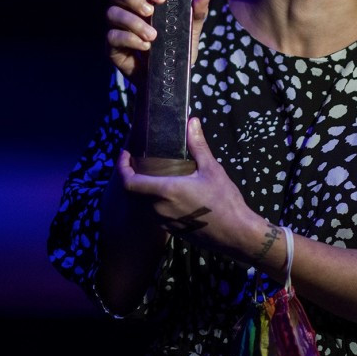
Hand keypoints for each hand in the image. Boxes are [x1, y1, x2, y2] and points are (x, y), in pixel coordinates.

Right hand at [105, 0, 209, 84]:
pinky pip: (112, 36)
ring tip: (152, 36)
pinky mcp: (112, 47)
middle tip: (150, 12)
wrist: (169, 79)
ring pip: (112, 13)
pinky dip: (129, 39)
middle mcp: (127, 10)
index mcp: (145, 0)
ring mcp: (117, 28)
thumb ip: (196, 14)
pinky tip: (145, 47)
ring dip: (133, 22)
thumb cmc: (177, 49)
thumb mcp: (191, 32)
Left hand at [117, 117, 265, 264]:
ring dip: (142, 189)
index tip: (125, 155)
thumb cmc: (224, 200)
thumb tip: (192, 122)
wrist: (235, 234)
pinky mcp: (170, 229)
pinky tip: (165, 192)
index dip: (121, 168)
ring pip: (141, 203)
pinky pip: (152, 213)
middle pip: (132, 192)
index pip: (128, 182)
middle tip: (138, 160)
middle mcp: (158, 208)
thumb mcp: (211, 169)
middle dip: (131, 175)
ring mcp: (162, 221)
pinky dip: (151, 200)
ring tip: (151, 173)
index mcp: (165, 191)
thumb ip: (197, 145)